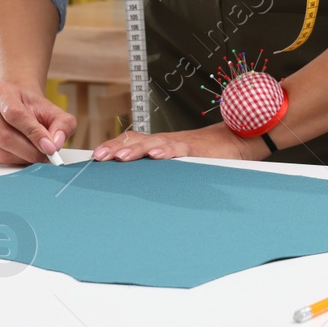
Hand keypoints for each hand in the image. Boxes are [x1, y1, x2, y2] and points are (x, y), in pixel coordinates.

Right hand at [0, 80, 76, 164]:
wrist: (20, 105)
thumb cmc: (35, 108)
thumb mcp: (54, 111)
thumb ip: (62, 124)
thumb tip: (56, 143)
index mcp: (1, 92)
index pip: (14, 114)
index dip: (33, 133)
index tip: (50, 147)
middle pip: (4, 135)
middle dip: (30, 150)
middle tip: (48, 155)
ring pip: (0, 150)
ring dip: (24, 157)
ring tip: (40, 154)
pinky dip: (16, 160)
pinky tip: (27, 154)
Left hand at [91, 123, 270, 161]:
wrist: (232, 141)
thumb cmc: (203, 154)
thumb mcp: (175, 160)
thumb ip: (157, 170)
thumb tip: (135, 185)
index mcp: (157, 145)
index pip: (129, 142)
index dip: (112, 147)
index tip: (95, 157)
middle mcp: (164, 142)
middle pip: (135, 141)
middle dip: (115, 148)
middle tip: (99, 158)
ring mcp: (179, 144)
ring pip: (152, 143)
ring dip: (134, 150)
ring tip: (119, 157)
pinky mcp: (195, 150)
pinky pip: (178, 149)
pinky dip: (166, 151)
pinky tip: (156, 156)